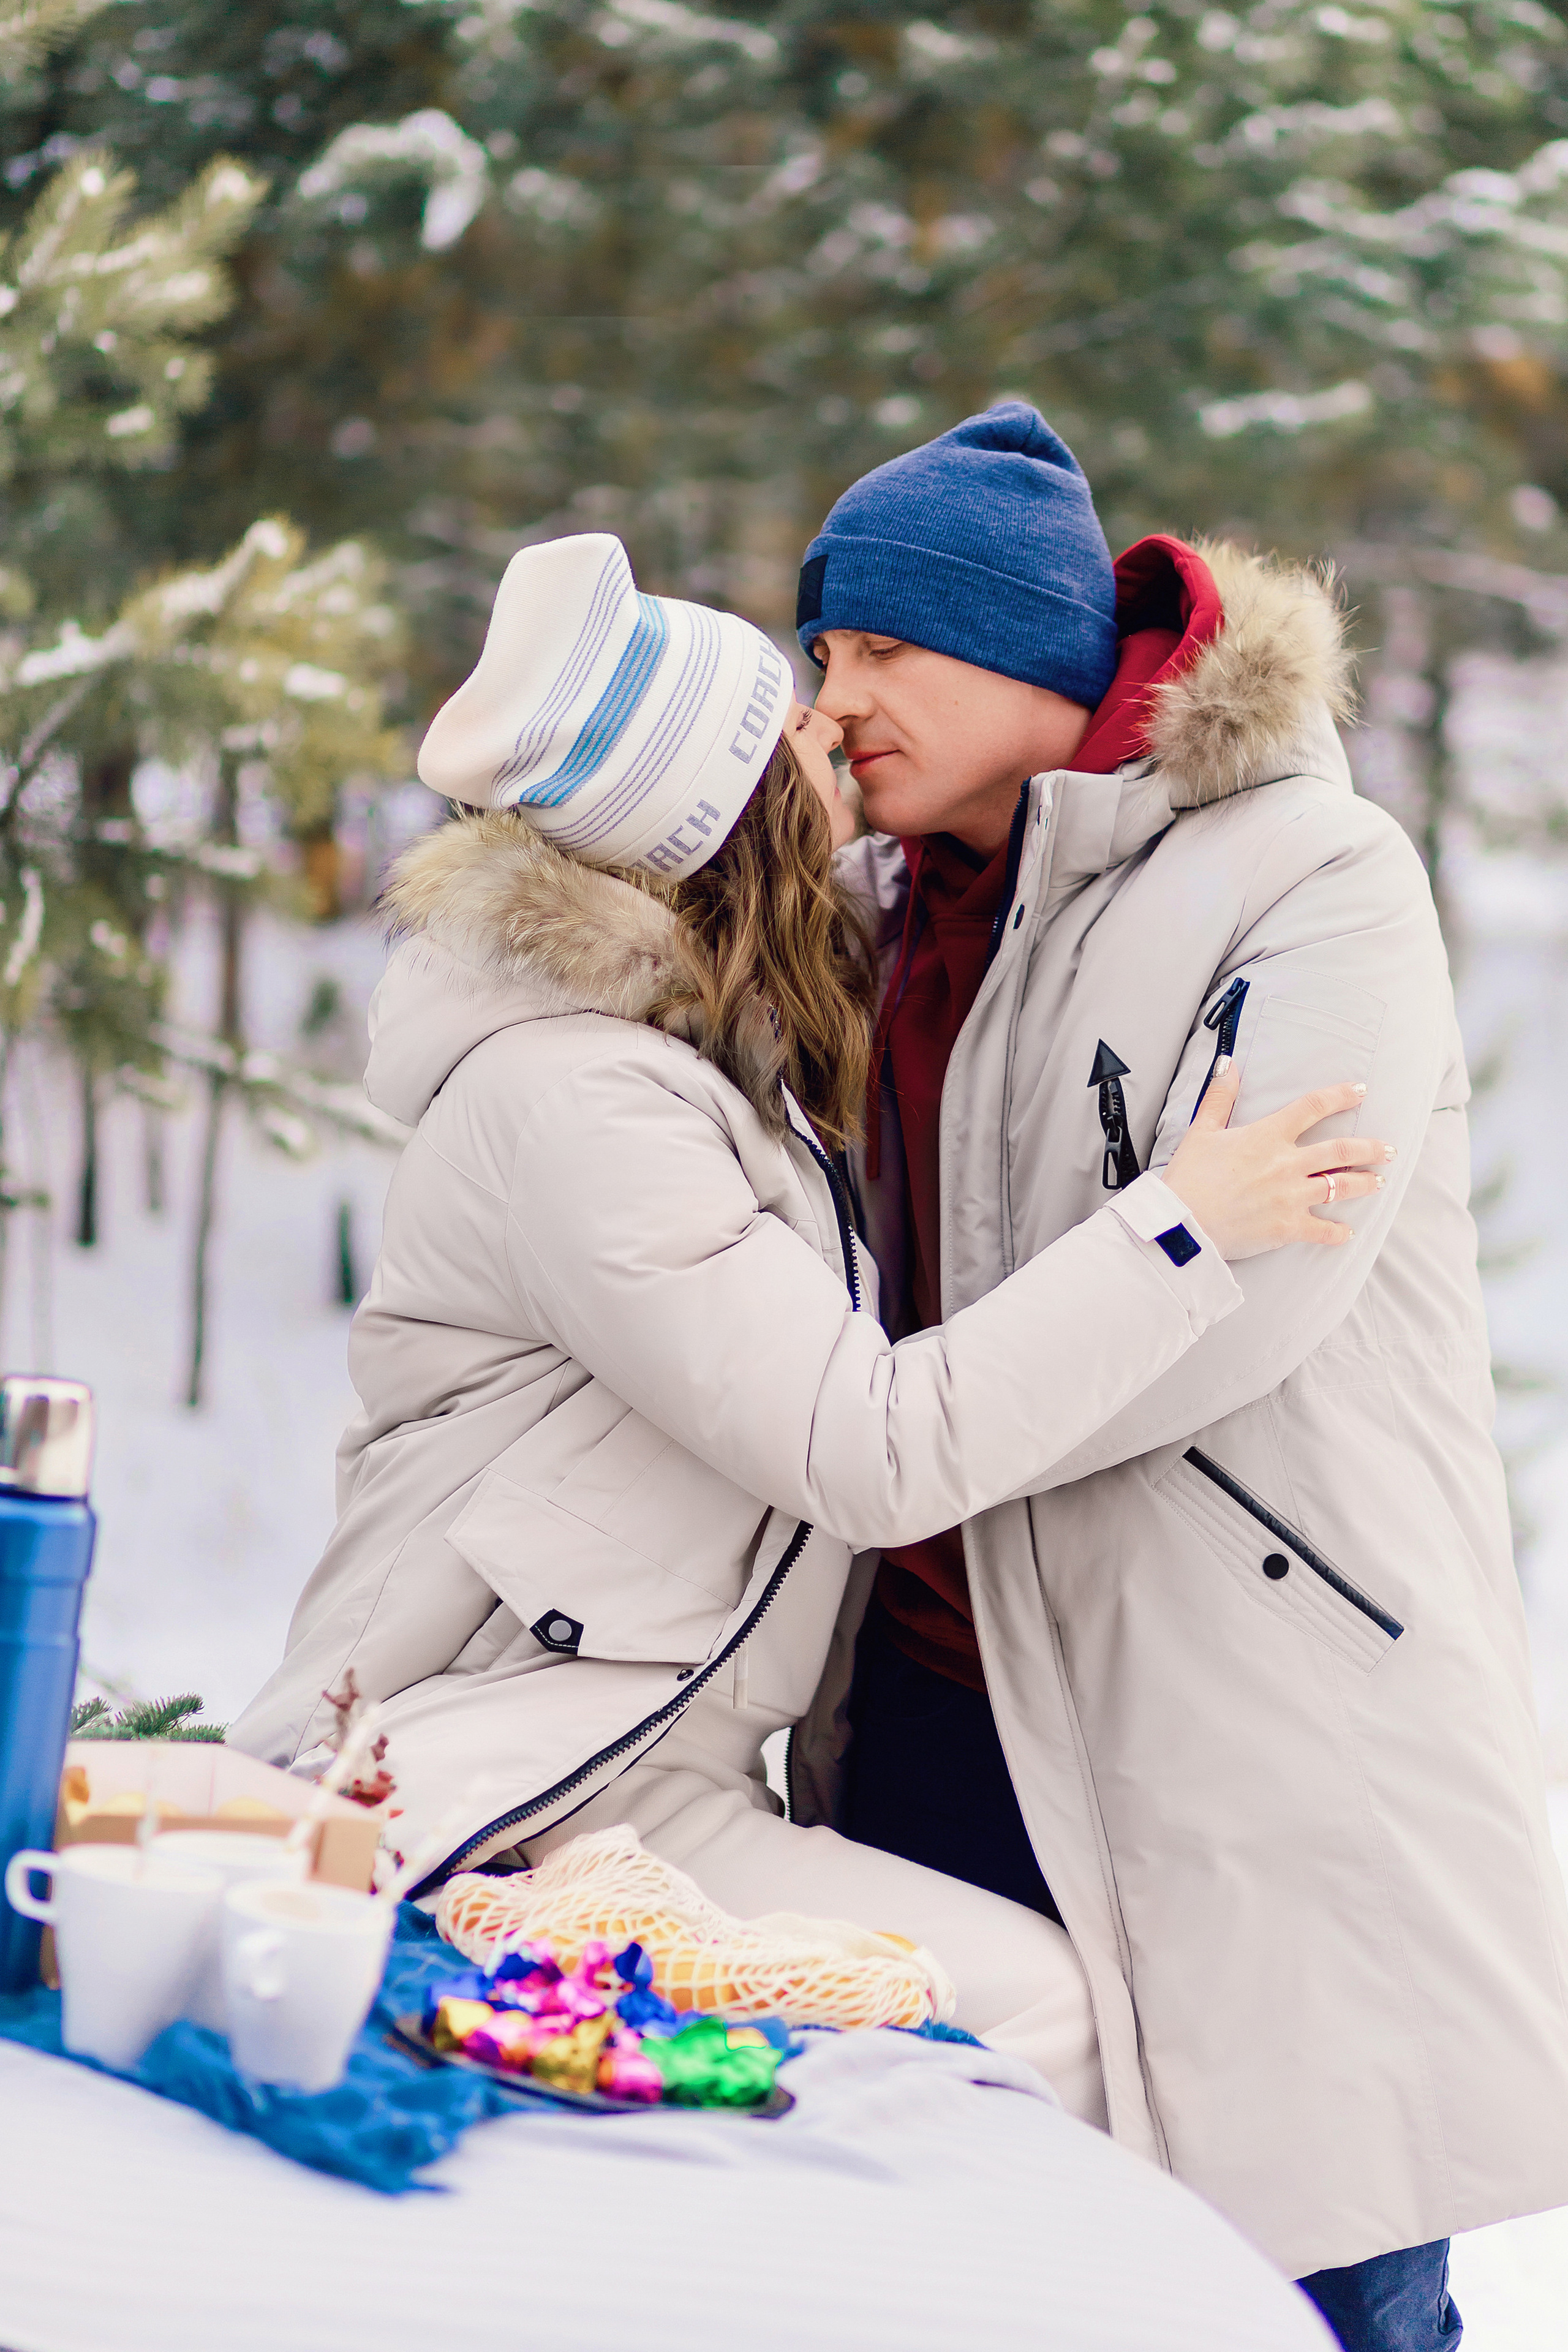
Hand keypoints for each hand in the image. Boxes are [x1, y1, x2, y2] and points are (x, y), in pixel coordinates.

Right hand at [1161, 1065, 1393, 1260]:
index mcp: (1267, 1136)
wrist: (1182, 1222)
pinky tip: (1347, 1232)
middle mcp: (1287, 1164)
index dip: (1340, 1096)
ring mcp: (1291, 1197)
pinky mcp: (1288, 1227)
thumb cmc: (1189, 1177)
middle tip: (1388, 1149)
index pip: (1312, 1107)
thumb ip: (1220, 1097)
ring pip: (1341, 1186)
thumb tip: (1228, 1064)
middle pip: (1341, 1150)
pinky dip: (1338, 1232)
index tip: (1361, 1091)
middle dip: (1370, 1148)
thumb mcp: (1201, 1130)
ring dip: (1365, 1183)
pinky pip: (1323, 1230)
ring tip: (1379, 1181)